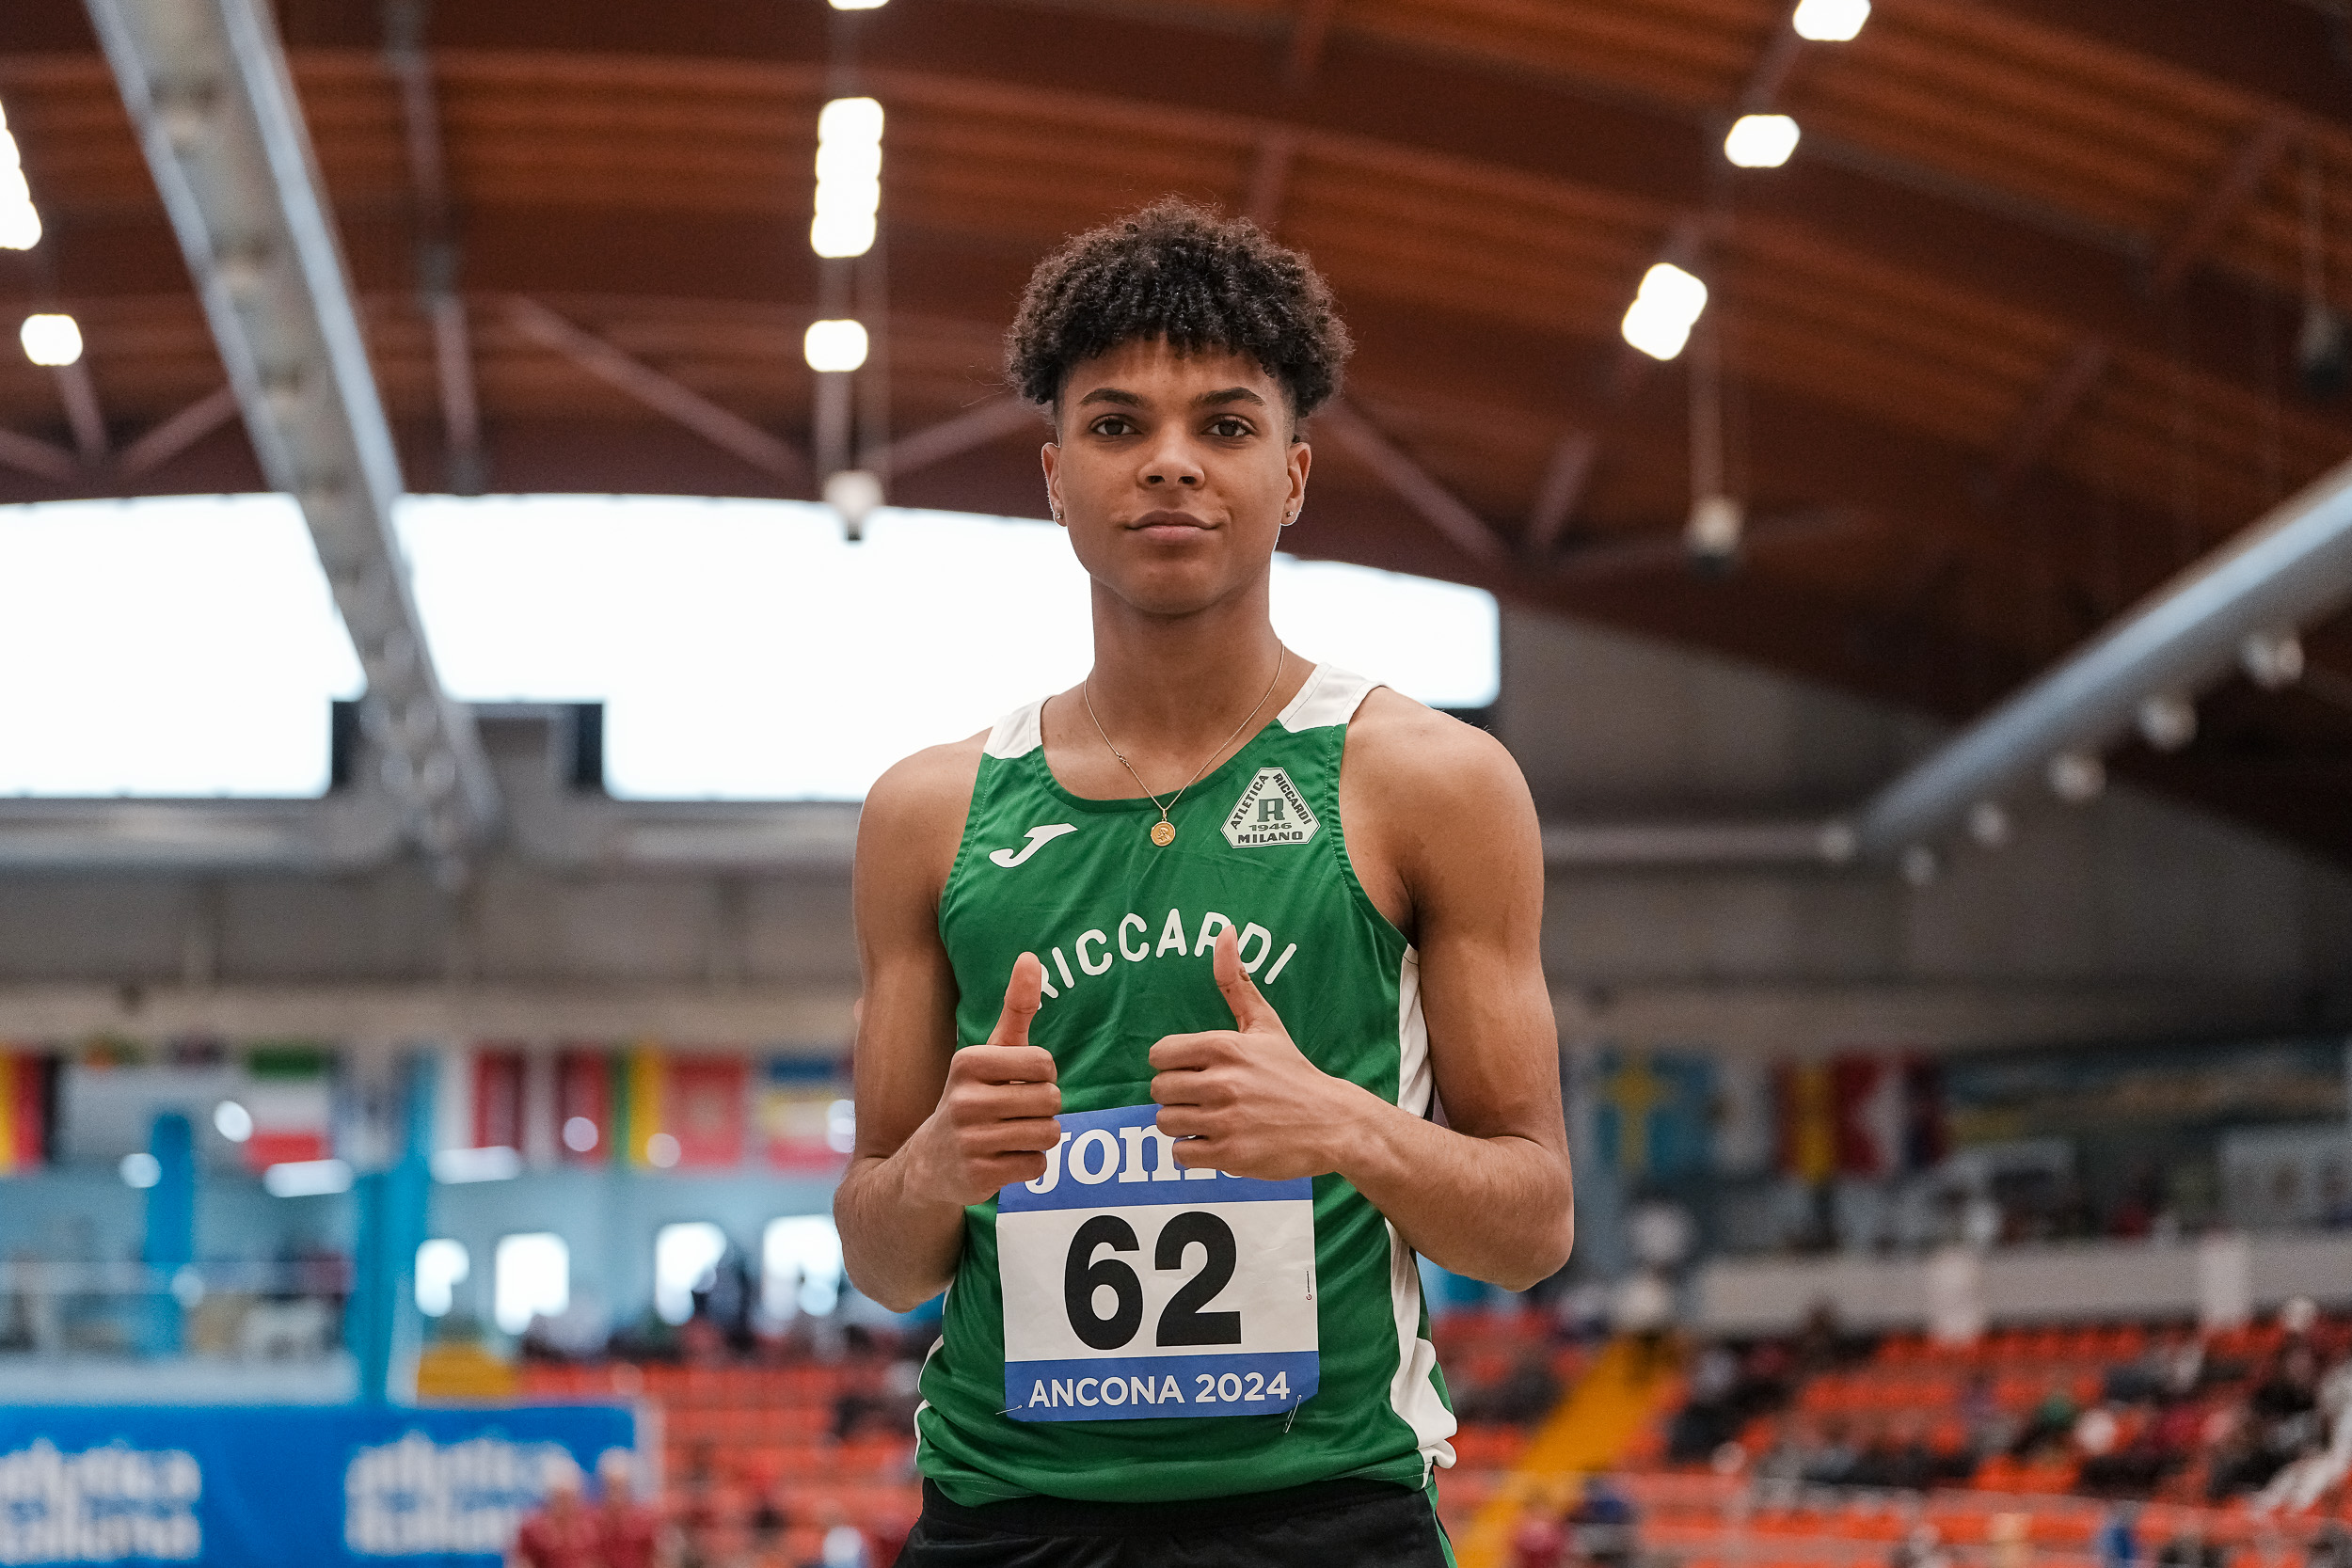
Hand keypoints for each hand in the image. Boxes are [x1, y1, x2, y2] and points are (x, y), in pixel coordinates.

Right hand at [906, 953, 1061, 1204]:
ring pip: (1048, 1134)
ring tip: (1011, 1134)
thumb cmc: (972, 1097)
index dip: (1043, 1076)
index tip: (1018, 1082)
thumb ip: (1016, 1006)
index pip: (1045, 1063)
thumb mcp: (989, 1052)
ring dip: (1040, 1137)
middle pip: (1051, 1100)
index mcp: (968, 1062)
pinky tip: (1004, 1159)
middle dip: (1044, 1109)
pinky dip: (1030, 1165)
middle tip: (1017, 1112)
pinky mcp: (979, 1175)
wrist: (928, 1163)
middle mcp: (965, 1099)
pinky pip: (1038, 1166)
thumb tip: (1031, 956)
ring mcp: (970, 1140)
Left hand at [1147, 925, 1375, 1180]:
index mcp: (1224, 1046)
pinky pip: (1181, 1154)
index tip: (1194, 1071)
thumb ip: (1235, 982)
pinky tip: (1215, 1141)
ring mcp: (1224, 1120)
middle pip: (1159, 1090)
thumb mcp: (1265, 1025)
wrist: (1333, 1123)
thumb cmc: (1293, 1072)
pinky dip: (1192, 1151)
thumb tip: (1224, 930)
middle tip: (1204, 1098)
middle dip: (1177, 1096)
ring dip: (1183, 1124)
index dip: (1172, 1065)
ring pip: (1165, 1122)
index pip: (1159, 1055)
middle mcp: (1221, 1081)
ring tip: (1210, 1120)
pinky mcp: (1229, 1155)